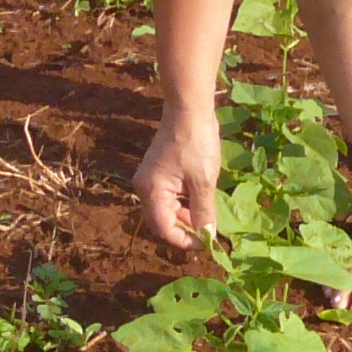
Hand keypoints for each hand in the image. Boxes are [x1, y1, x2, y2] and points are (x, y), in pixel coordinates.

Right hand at [133, 111, 220, 252]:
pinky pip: (166, 197)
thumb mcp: (204, 181)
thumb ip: (204, 211)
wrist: (188, 109)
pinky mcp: (156, 172)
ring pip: (164, 210)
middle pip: (160, 222)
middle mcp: (144, 187)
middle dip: (183, 230)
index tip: (206, 242)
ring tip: (205, 217)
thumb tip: (207, 236)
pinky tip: (197, 202)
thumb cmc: (196, 143)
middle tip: (207, 233)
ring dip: (183, 217)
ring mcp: (149, 179)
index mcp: (152, 191)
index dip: (184, 240)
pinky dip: (181, 204)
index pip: (163, 229)